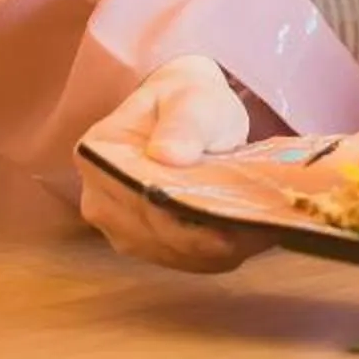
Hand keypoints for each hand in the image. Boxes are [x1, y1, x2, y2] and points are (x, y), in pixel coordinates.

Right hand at [78, 56, 269, 273]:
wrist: (182, 111)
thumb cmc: (186, 101)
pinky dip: (214, 255)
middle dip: (208, 239)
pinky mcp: (143, 243)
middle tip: (259, 233)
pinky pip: (180, 259)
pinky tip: (246, 241)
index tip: (229, 227)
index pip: (141, 202)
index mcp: (99, 158)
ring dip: (216, 250)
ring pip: (172, 254)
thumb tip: (167, 154)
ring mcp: (118, 227)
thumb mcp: (191, 99)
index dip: (184, 220)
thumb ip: (183, 123)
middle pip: (156, 235)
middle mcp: (99, 200)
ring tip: (259, 235)